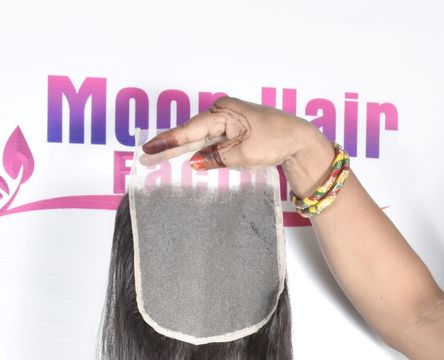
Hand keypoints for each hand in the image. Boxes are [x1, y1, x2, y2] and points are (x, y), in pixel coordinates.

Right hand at [140, 97, 333, 193]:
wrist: (299, 140)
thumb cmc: (276, 141)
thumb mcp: (245, 154)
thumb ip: (218, 158)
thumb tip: (195, 162)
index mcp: (223, 113)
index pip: (191, 131)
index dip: (169, 142)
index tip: (150, 149)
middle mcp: (223, 114)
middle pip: (190, 133)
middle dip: (168, 145)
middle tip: (145, 156)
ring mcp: (228, 122)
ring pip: (199, 138)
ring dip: (180, 148)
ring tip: (155, 157)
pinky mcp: (234, 132)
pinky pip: (211, 142)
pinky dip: (199, 150)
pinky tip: (185, 157)